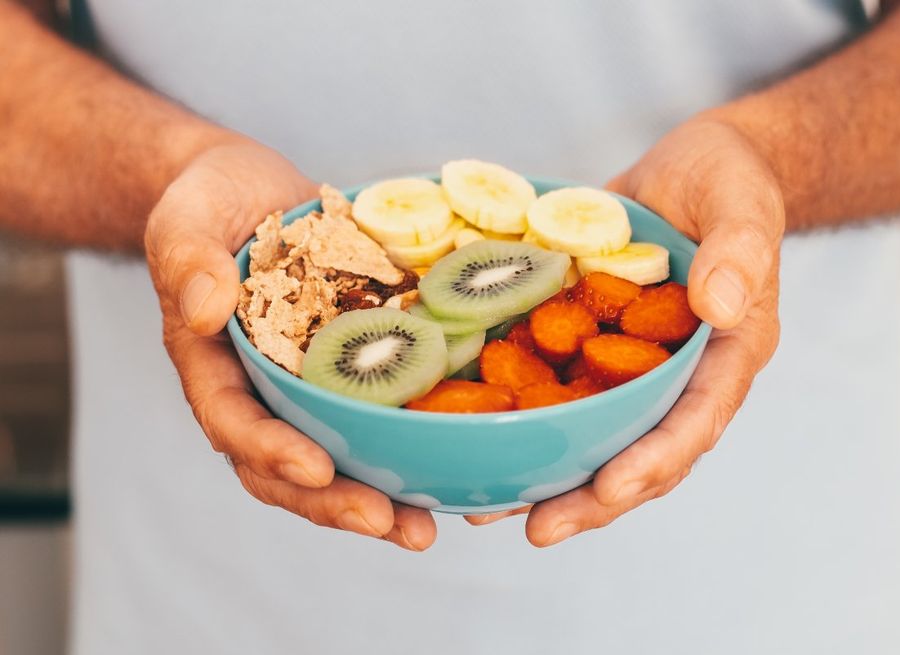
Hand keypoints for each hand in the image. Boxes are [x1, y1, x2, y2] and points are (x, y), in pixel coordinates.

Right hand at [144, 141, 435, 550]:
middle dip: (336, 502)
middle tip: (394, 525)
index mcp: (213, 365)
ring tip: (428, 526)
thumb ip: (188, 257)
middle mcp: (262, 390)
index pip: (233, 422)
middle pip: (287, 467)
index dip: (271, 452)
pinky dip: (410, 442)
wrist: (252, 190)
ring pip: (338, 454)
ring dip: (380, 495)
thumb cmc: (210, 200)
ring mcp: (309, 384)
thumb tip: (205, 309)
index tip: (316, 469)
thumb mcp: (186, 215)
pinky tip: (455, 463)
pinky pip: (378, 412)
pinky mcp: (353, 366)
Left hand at [467, 119, 782, 545]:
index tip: (611, 487)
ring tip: (490, 511)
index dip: (655, 459)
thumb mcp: (741, 201)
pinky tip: (473, 437)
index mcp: (725, 355)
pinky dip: (521, 418)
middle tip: (537, 528)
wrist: (691, 167)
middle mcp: (677, 375)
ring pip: (593, 435)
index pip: (696, 420)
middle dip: (592, 496)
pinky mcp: (590, 344)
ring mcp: (631, 366)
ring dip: (549, 476)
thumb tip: (719, 309)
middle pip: (641, 452)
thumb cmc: (728, 179)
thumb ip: (739, 251)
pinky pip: (558, 390)